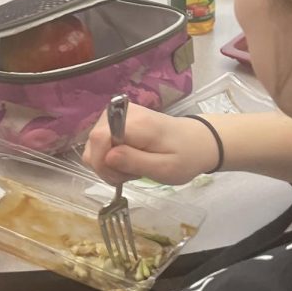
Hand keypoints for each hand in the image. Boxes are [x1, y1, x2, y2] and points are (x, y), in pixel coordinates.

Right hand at [83, 103, 218, 186]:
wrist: (198, 140)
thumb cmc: (185, 157)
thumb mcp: (165, 168)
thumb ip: (134, 161)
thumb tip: (106, 158)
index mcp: (136, 123)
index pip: (99, 138)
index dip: (101, 162)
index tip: (119, 177)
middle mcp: (122, 113)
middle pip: (93, 141)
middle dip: (105, 165)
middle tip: (130, 175)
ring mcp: (118, 114)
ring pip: (94, 143)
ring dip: (107, 162)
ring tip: (132, 168)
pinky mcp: (117, 119)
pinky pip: (101, 141)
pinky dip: (110, 156)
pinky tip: (128, 160)